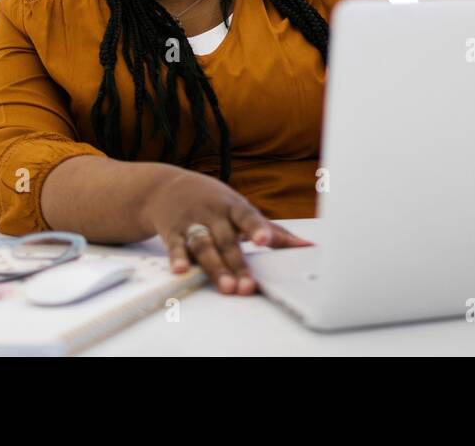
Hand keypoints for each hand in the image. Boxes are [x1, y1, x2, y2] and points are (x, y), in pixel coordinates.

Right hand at [141, 170, 312, 295]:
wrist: (167, 187)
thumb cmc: (215, 201)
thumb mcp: (242, 209)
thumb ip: (275, 231)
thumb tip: (307, 246)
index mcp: (234, 207)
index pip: (247, 216)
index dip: (256, 228)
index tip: (264, 240)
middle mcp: (214, 214)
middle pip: (226, 240)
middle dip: (237, 264)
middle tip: (247, 286)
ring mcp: (192, 223)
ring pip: (204, 245)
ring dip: (214, 267)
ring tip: (226, 287)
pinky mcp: (173, 233)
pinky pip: (175, 247)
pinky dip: (178, 259)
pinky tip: (181, 271)